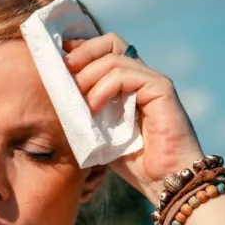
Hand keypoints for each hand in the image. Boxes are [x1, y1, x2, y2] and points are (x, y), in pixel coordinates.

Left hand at [64, 34, 204, 201]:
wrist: (165, 182)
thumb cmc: (137, 164)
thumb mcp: (102, 134)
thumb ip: (88, 113)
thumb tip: (59, 97)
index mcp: (130, 84)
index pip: (105, 51)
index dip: (81, 50)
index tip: (59, 61)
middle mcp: (142, 77)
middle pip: (111, 42)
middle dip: (83, 53)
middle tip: (63, 71)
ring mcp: (153, 81)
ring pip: (114, 58)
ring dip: (88, 76)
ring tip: (78, 101)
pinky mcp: (161, 89)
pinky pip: (126, 74)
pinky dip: (104, 88)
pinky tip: (94, 108)